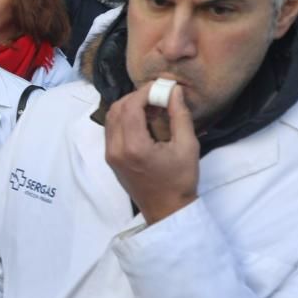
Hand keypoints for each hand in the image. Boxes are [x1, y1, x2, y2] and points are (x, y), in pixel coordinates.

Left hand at [104, 83, 198, 223]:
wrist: (166, 210)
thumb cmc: (180, 181)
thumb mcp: (187, 146)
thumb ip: (179, 115)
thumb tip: (173, 91)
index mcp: (134, 147)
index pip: (131, 106)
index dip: (145, 91)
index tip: (161, 87)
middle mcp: (116, 149)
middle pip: (117, 108)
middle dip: (136, 97)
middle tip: (157, 96)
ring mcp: (110, 154)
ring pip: (111, 118)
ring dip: (128, 106)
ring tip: (152, 107)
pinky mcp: (110, 158)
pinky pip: (111, 129)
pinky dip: (124, 118)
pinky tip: (143, 120)